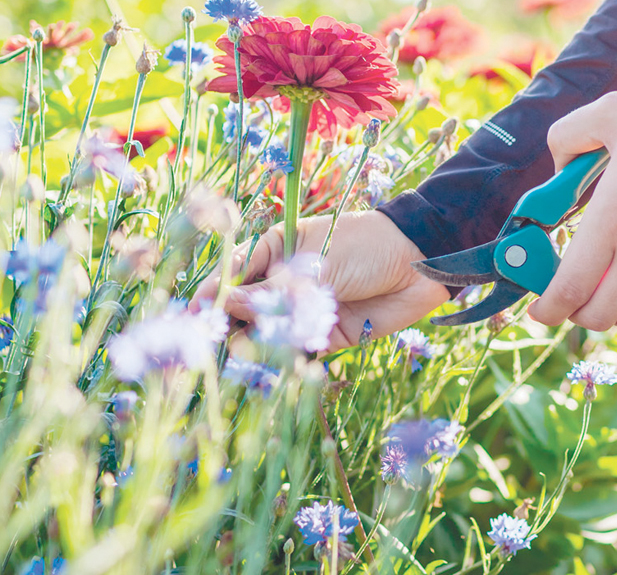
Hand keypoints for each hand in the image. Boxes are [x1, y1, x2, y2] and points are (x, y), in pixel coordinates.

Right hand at [191, 210, 449, 351]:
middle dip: (226, 328)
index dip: (212, 295)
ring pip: (265, 335)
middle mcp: (283, 281)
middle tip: (211, 347)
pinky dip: (284, 363)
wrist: (422, 264)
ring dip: (253, 349)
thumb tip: (227, 304)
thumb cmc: (367, 245)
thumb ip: (276, 290)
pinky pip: (295, 353)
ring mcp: (302, 310)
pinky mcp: (324, 337)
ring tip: (242, 361)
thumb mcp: (318, 263)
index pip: (232, 273)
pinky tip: (273, 370)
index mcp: (275, 249)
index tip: (194, 316)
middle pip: (242, 310)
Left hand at [528, 85, 616, 331]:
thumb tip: (559, 166)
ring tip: (603, 289)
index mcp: (612, 218)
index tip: (537, 308)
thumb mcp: (613, 110)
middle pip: (596, 315)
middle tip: (567, 290)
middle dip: (572, 312)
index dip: (546, 309)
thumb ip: (569, 135)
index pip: (569, 288)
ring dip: (611, 313)